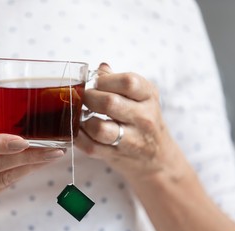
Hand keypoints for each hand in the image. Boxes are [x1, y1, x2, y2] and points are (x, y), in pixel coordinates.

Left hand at [76, 63, 177, 182]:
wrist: (158, 157)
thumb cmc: (143, 120)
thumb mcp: (141, 97)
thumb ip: (119, 81)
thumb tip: (100, 68)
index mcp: (148, 97)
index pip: (128, 82)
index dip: (104, 80)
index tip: (93, 82)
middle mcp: (143, 118)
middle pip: (110, 103)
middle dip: (88, 97)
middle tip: (80, 97)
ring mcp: (131, 140)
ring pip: (100, 129)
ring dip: (82, 120)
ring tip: (79, 114)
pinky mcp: (117, 155)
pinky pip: (91, 147)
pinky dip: (78, 137)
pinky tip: (76, 129)